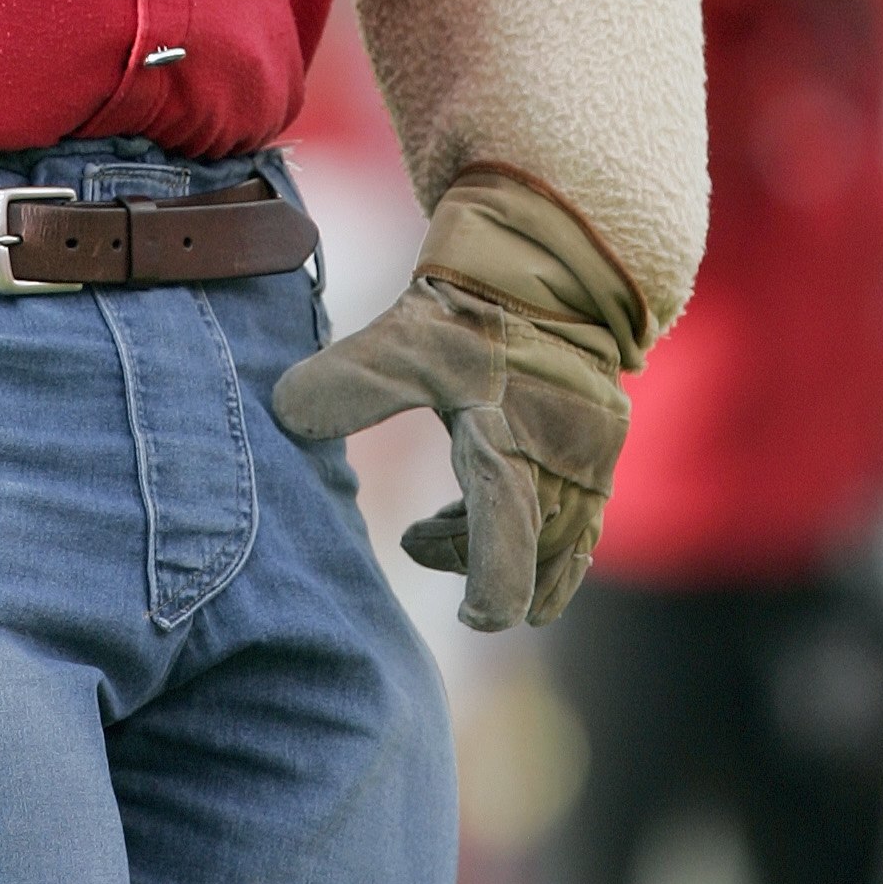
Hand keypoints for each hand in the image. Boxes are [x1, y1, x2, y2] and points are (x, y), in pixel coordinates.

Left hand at [272, 274, 626, 629]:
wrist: (549, 263)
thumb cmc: (474, 304)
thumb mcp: (405, 340)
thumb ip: (351, 381)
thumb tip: (284, 413)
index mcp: (513, 443)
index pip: (508, 536)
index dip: (493, 588)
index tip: (474, 620)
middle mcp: (563, 463)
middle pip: (530, 550)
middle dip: (476, 562)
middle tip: (416, 543)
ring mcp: (588, 460)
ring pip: (557, 541)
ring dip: (505, 550)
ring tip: (438, 534)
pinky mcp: (598, 451)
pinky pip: (578, 520)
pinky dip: (536, 534)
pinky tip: (478, 516)